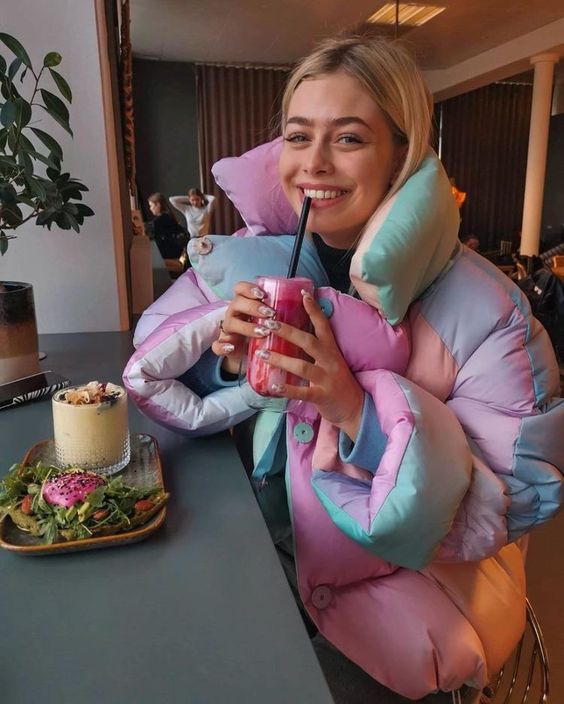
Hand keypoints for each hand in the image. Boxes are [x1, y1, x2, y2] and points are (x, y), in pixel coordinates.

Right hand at [211, 281, 275, 374]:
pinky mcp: (223, 346)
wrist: (248, 353)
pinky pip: (217, 345)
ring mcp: (227, 330)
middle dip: (254, 307)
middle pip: (237, 303)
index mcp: (244, 304)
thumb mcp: (271, 319)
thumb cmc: (263, 332)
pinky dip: (223, 346)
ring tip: (263, 332)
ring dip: (246, 326)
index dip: (249, 289)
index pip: (240, 288)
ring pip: (230, 323)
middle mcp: (234, 313)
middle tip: (270, 313)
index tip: (264, 294)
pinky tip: (232, 347)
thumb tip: (307, 298)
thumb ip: (281, 310)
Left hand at [256, 290, 363, 440]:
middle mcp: (330, 361)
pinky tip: (272, 386)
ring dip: (280, 359)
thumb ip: (315, 348)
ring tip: (261, 353)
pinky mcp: (322, 396)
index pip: (323, 325)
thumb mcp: (330, 360)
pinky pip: (302, 392)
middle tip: (269, 323)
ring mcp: (327, 379)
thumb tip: (293, 333)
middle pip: (308, 342)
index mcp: (331, 350)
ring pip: (302, 367)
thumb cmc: (337, 382)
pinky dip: (286, 389)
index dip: (313, 309)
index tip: (302, 293)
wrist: (355, 407)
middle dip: (288, 331)